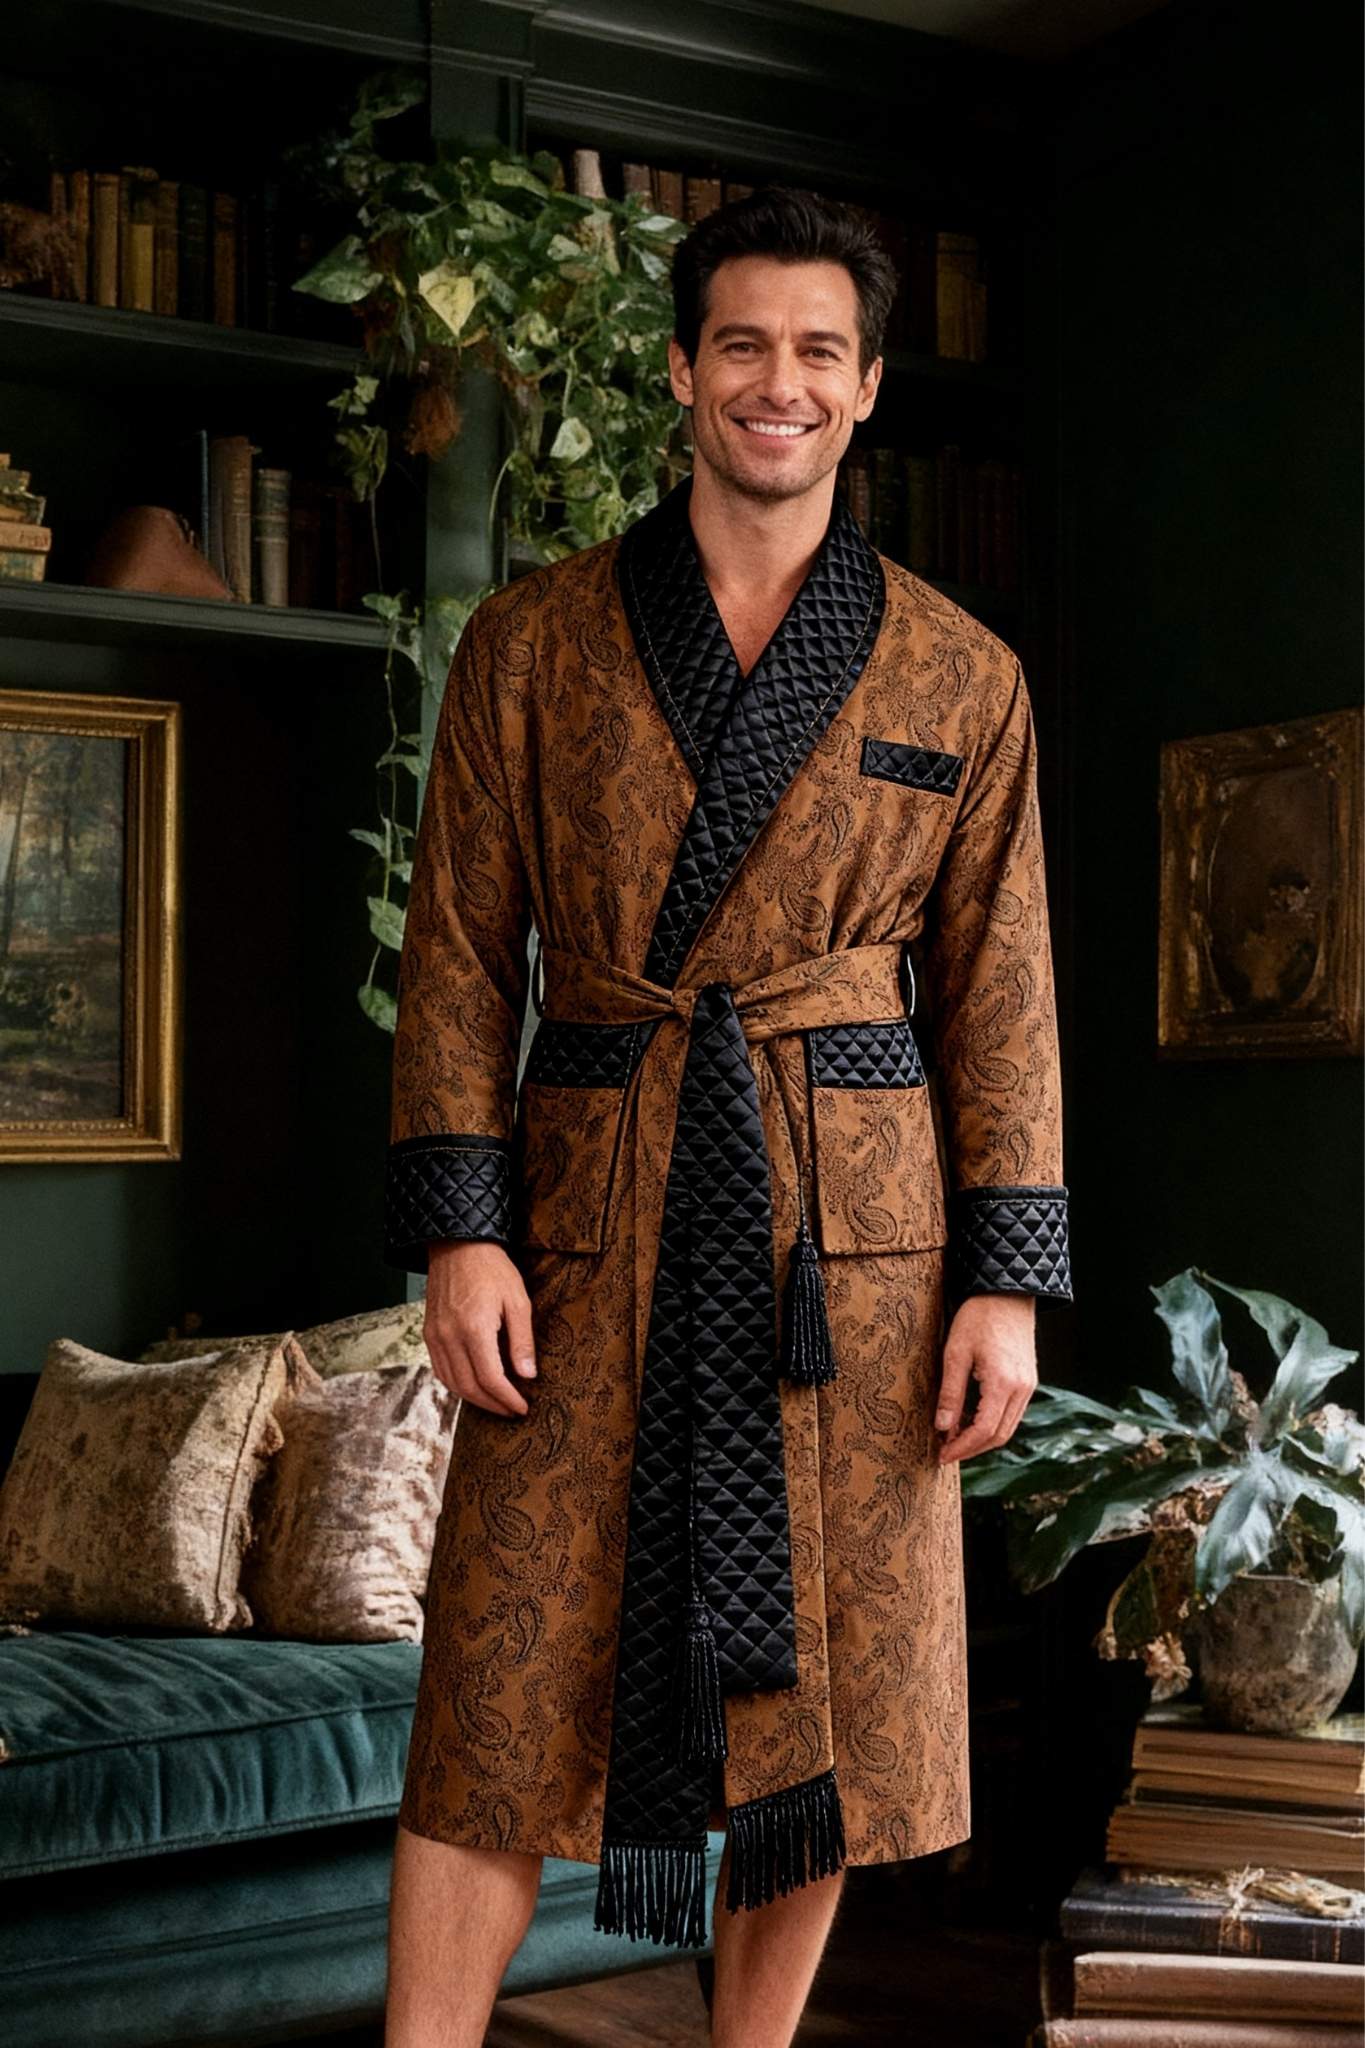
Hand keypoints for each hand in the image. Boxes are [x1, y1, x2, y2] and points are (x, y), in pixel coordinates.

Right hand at [424, 1240, 537, 1417]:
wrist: (457, 1246)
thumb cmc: (492, 1269)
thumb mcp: (518, 1300)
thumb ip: (522, 1341)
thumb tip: (528, 1376)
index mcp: (474, 1329)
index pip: (491, 1379)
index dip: (508, 1399)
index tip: (522, 1407)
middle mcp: (450, 1337)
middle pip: (470, 1387)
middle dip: (493, 1404)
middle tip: (511, 1410)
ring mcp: (435, 1337)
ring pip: (452, 1383)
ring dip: (474, 1399)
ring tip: (495, 1402)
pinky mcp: (429, 1334)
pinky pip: (441, 1370)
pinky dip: (457, 1385)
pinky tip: (473, 1386)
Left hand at [934, 1293, 1036, 1464]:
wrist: (1007, 1293)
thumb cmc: (978, 1318)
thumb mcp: (955, 1353)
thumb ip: (950, 1393)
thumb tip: (942, 1428)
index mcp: (1003, 1383)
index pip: (983, 1430)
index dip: (962, 1448)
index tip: (942, 1455)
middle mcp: (1022, 1389)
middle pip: (999, 1436)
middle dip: (972, 1449)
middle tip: (946, 1452)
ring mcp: (1029, 1386)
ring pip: (1008, 1428)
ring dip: (982, 1439)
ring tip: (955, 1439)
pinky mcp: (1028, 1381)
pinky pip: (1012, 1413)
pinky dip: (993, 1424)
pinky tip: (971, 1421)